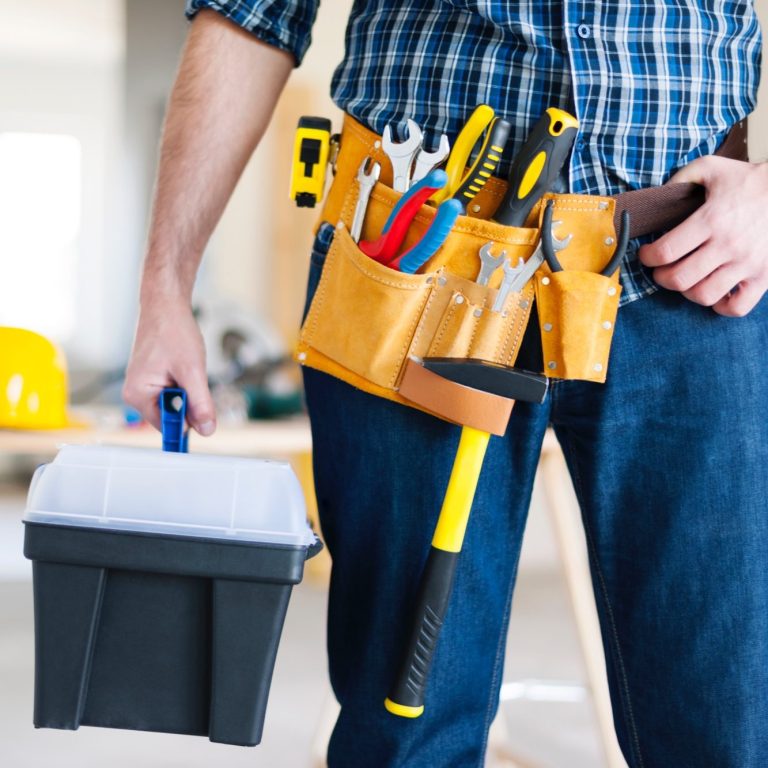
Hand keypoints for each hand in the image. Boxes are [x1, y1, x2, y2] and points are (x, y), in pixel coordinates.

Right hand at [123, 298, 215, 434]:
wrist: (166, 304)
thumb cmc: (173, 332)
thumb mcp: (193, 372)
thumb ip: (200, 404)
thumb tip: (206, 430)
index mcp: (138, 395)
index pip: (167, 427)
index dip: (189, 423)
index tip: (205, 420)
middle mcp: (136, 394)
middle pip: (172, 416)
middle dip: (190, 403)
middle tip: (194, 378)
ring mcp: (144, 386)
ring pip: (176, 403)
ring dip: (189, 391)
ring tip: (188, 367)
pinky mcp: (153, 379)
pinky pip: (174, 392)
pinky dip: (186, 383)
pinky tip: (185, 366)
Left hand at [638, 156, 767, 316]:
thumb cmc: (748, 181)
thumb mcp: (712, 169)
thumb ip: (681, 178)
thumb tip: (658, 196)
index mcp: (711, 219)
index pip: (665, 251)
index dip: (648, 257)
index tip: (646, 254)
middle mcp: (728, 244)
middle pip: (679, 279)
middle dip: (661, 278)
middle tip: (660, 270)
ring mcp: (747, 263)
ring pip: (704, 296)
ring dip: (687, 292)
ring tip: (686, 279)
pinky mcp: (764, 276)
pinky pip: (737, 307)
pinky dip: (720, 306)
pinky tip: (714, 292)